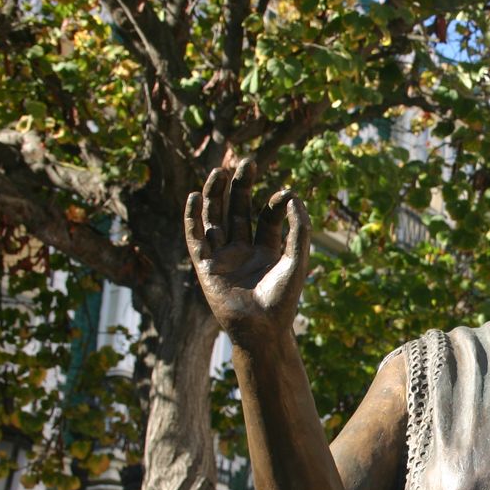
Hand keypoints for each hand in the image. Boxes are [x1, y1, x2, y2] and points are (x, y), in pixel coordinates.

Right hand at [184, 159, 309, 349]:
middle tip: (246, 162)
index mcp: (268, 251)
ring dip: (215, 195)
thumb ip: (298, 229)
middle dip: (241, 187)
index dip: (274, 203)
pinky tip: (193, 197)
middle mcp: (244, 251)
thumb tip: (292, 195)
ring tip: (218, 171)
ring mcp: (223, 257)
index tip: (283, 194)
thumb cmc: (283, 299)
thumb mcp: (296, 259)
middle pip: (238, 211)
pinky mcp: (206, 266)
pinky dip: (192, 217)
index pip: (267, 217)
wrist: (262, 328)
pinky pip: (195, 237)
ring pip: (215, 219)